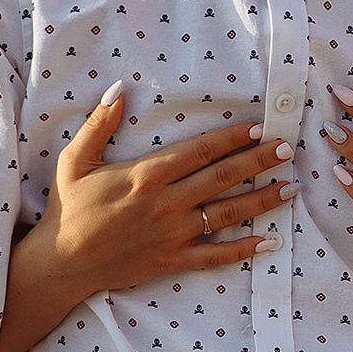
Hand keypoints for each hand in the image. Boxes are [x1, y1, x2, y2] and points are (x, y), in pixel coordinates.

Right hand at [25, 78, 295, 294]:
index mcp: (147, 174)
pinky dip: (243, 249)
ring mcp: (172, 234)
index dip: (233, 138)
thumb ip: (99, 124)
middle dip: (259, 161)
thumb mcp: (75, 159)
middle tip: (288, 149)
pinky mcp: (172, 260)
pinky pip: (215, 255)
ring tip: (291, 187)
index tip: (259, 126)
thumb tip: (119, 89)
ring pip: (227, 213)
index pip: (201, 150)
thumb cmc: (68, 207)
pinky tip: (268, 241)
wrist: (61, 262)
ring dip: (262, 199)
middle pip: (223, 177)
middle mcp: (166, 203)